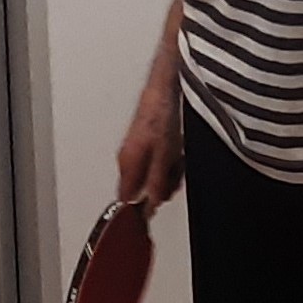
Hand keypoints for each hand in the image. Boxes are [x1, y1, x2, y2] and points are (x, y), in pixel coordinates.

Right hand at [117, 72, 183, 210]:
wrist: (162, 92)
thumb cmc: (161, 118)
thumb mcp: (164, 158)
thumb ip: (156, 184)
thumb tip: (150, 207)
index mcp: (126, 163)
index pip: (125, 198)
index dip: (139, 208)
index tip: (153, 210)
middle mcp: (126, 158)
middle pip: (141, 188)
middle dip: (160, 188)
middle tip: (173, 179)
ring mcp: (134, 150)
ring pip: (150, 176)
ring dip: (166, 175)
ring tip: (177, 162)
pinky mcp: (143, 143)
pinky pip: (154, 163)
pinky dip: (167, 163)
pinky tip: (176, 154)